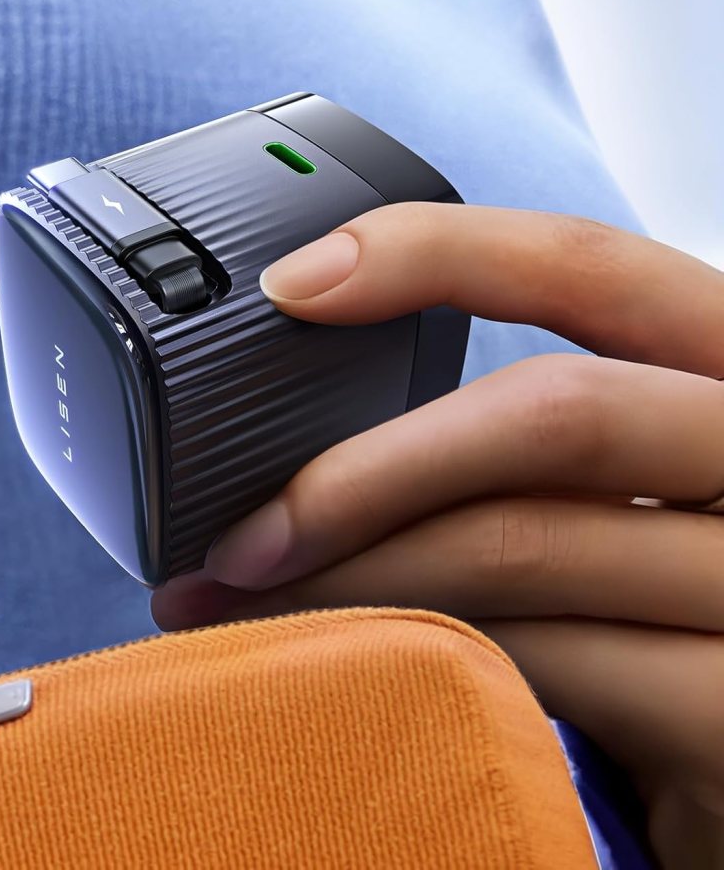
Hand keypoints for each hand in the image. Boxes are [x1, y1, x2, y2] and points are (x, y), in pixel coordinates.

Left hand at [151, 203, 723, 867]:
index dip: (437, 253)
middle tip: (242, 533)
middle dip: (364, 473)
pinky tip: (356, 664)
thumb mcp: (615, 498)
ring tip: (254, 605)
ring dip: (356, 575)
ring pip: (522, 543)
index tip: (294, 284)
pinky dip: (419, 655)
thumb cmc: (663, 617)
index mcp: (721, 377)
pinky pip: (545, 661)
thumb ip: (527, 455)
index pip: (590, 268)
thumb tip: (332, 440)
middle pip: (551, 413)